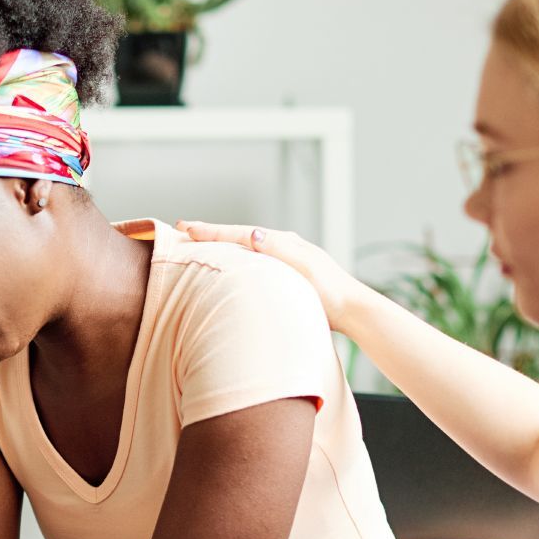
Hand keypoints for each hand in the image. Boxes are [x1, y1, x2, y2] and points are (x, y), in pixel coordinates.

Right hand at [176, 221, 366, 331]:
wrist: (354, 310)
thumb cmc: (331, 294)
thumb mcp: (305, 270)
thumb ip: (280, 251)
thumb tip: (254, 234)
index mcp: (283, 242)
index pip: (240, 233)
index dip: (212, 231)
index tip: (186, 228)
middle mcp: (283, 245)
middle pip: (240, 235)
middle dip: (212, 233)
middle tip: (184, 229)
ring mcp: (285, 258)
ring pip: (246, 246)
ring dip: (222, 243)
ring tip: (200, 242)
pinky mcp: (287, 272)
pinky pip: (254, 259)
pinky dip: (236, 256)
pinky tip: (230, 263)